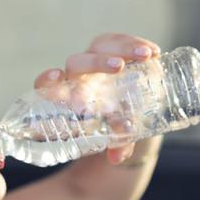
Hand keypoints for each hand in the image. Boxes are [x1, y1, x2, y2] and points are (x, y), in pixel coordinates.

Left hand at [33, 33, 160, 164]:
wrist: (126, 113)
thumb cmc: (110, 127)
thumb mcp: (113, 137)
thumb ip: (116, 144)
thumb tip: (116, 157)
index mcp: (67, 98)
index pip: (46, 85)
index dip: (47, 80)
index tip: (55, 76)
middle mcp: (78, 77)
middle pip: (76, 63)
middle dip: (96, 63)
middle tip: (118, 67)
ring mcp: (95, 60)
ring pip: (100, 46)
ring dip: (122, 49)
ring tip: (145, 57)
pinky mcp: (113, 50)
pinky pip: (120, 41)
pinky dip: (135, 44)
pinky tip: (154, 53)